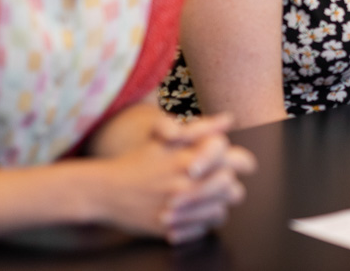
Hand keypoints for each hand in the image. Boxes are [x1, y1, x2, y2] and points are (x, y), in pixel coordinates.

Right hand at [93, 113, 256, 244]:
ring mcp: (179, 209)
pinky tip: (195, 212)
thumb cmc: (139, 161)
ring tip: (210, 198)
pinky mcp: (170, 229)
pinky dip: (204, 222)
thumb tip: (228, 120)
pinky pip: (203, 229)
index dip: (243, 162)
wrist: (105, 191)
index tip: (244, 165)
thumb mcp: (167, 139)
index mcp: (189, 160)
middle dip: (231, 184)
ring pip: (221, 211)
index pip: (234, 161)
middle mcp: (186, 185)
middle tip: (224, 182)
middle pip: (231, 188)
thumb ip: (201, 129)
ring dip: (219, 203)